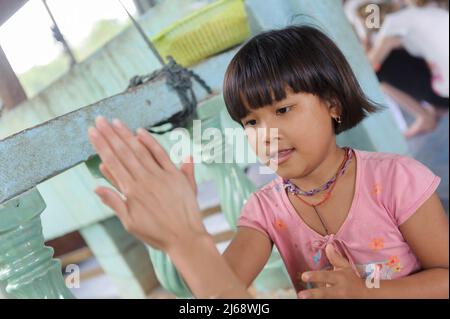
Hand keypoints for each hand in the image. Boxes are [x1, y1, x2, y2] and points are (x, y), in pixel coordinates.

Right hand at [88, 116, 205, 250]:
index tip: (93, 132)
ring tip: (115, 121)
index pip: (113, 162)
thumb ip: (114, 202)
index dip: (102, 146)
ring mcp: (161, 176)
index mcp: (131, 191)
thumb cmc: (156, 233)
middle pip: (124, 153)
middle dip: (110, 135)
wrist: (185, 238)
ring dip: (126, 135)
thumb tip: (96, 186)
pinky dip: (151, 143)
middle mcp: (145, 180)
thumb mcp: (130, 223)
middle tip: (99, 119)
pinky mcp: (176, 175)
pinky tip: (140, 132)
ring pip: (140, 151)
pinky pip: (162, 155)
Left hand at [298, 244, 367, 298]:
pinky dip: (322, 301)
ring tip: (303, 298)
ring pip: (326, 299)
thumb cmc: (353, 279)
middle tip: (301, 295)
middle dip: (313, 294)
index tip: (303, 276)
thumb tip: (328, 245)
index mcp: (339, 278)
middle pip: (325, 293)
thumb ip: (335, 258)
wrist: (367, 295)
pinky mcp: (340, 303)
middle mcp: (339, 290)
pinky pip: (329, 302)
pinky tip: (312, 300)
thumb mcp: (346, 268)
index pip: (326, 276)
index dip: (315, 276)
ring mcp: (340, 299)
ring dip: (315, 299)